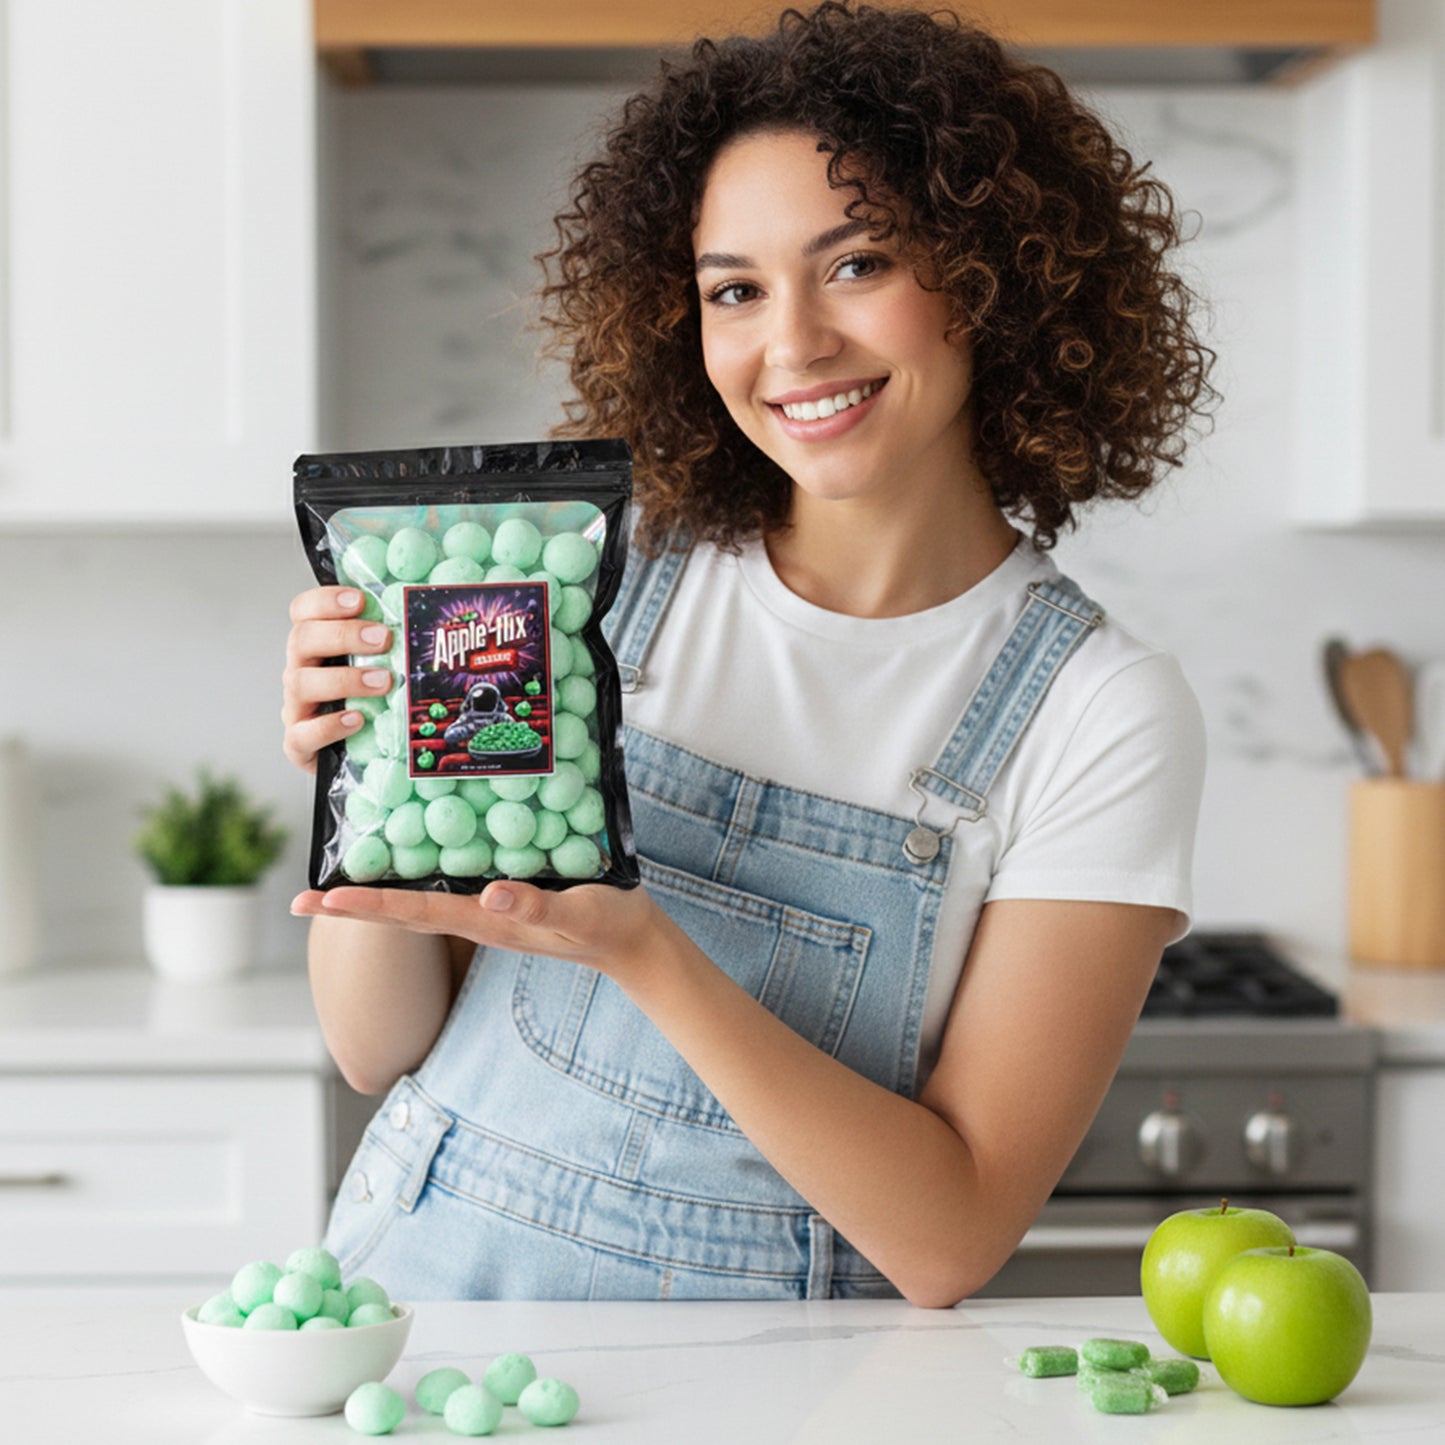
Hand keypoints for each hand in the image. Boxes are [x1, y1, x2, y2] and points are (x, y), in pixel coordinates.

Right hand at [281, 586, 393, 773]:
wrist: (357, 755)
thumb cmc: (372, 703)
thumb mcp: (381, 666)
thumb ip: (397, 641)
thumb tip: (440, 613)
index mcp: (316, 647)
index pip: (304, 611)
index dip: (325, 600)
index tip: (360, 600)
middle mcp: (301, 671)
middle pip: (302, 640)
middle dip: (344, 634)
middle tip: (383, 638)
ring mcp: (297, 708)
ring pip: (300, 683)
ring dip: (345, 678)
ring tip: (382, 681)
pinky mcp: (298, 744)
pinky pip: (302, 734)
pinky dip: (329, 726)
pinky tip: (356, 720)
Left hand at [291, 879, 668, 981]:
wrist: (630, 941)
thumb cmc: (607, 925)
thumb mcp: (578, 915)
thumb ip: (536, 908)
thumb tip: (488, 895)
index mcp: (487, 920)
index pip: (414, 913)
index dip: (366, 905)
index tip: (320, 900)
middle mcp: (476, 917)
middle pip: (400, 913)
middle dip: (349, 907)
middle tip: (297, 902)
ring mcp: (485, 911)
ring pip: (418, 903)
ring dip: (374, 894)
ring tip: (333, 885)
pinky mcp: (499, 901)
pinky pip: (445, 891)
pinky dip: (414, 880)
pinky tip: (404, 865)